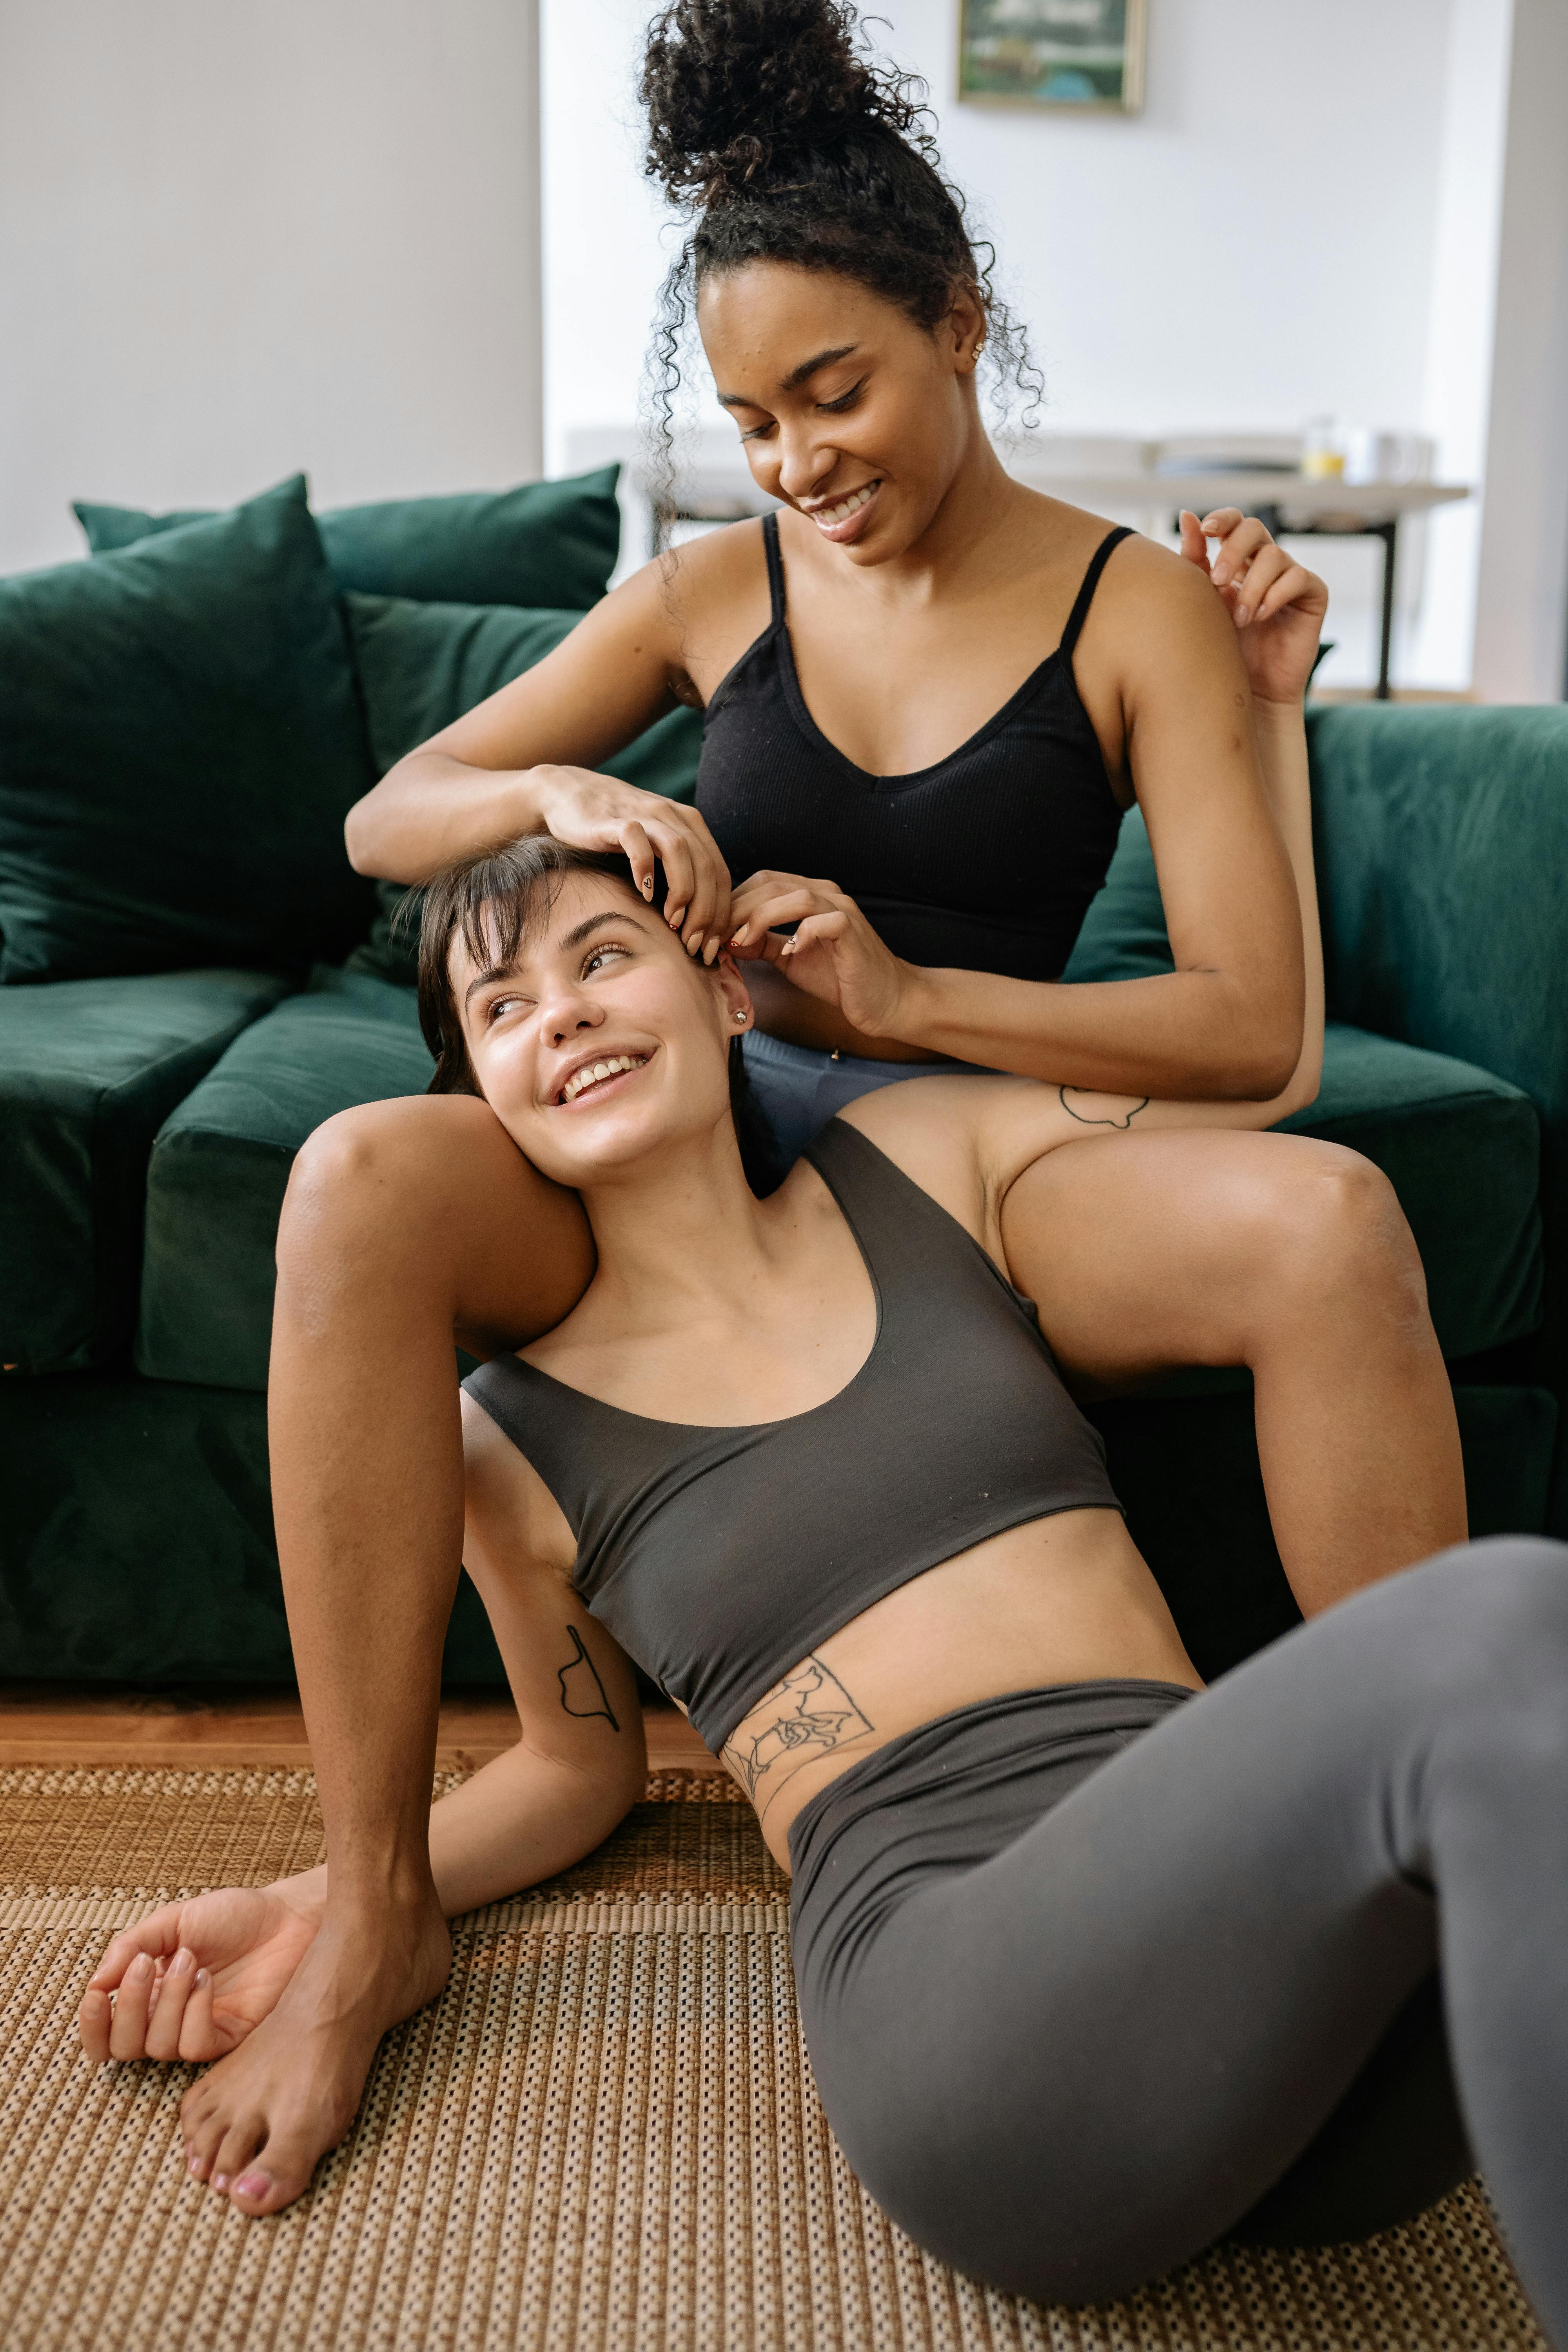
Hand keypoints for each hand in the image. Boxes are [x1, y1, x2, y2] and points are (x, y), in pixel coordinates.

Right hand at [78, 1875, 324, 2065]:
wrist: (286, 1916)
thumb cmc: (232, 1916)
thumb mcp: (173, 1920)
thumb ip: (130, 1946)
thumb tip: (96, 1983)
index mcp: (147, 1993)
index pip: (103, 2033)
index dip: (91, 2024)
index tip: (94, 1994)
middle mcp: (166, 2019)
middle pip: (122, 2046)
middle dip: (126, 2006)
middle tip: (146, 1964)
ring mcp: (196, 2031)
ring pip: (157, 2047)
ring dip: (167, 2000)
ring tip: (191, 1960)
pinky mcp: (227, 2038)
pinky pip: (194, 2045)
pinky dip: (194, 2013)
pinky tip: (208, 1981)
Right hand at [529, 766, 731, 959]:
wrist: (570, 794)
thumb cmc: (615, 831)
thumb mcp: (657, 847)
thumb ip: (681, 871)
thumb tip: (700, 924)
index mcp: (691, 824)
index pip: (720, 872)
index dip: (721, 913)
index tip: (712, 947)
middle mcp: (673, 816)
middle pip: (706, 866)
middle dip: (706, 911)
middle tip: (694, 944)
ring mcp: (645, 814)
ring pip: (680, 851)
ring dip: (682, 891)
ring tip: (673, 922)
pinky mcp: (615, 819)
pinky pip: (636, 840)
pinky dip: (644, 868)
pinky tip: (644, 893)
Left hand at [727, 870, 914, 1038]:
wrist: (887, 1001)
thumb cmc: (840, 979)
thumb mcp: (790, 958)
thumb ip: (761, 943)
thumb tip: (725, 937)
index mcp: (809, 895)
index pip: (760, 883)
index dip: (730, 903)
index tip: (707, 930)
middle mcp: (825, 894)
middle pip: (769, 883)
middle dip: (735, 909)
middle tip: (711, 937)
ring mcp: (841, 910)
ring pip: (792, 896)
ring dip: (758, 917)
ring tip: (739, 942)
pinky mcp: (853, 931)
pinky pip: (823, 920)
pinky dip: (800, 933)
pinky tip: (787, 953)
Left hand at [1179, 509, 1327, 708]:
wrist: (1249, 691)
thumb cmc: (1223, 649)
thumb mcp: (1204, 601)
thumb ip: (1195, 561)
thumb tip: (1186, 515)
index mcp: (1238, 562)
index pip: (1235, 523)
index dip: (1223, 519)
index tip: (1205, 530)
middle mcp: (1265, 564)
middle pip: (1255, 528)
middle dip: (1233, 551)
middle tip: (1217, 582)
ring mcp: (1291, 577)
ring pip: (1274, 555)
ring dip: (1251, 585)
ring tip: (1240, 619)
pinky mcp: (1313, 595)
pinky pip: (1297, 578)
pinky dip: (1275, 594)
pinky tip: (1261, 617)